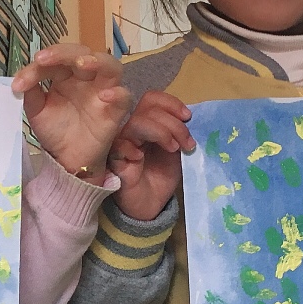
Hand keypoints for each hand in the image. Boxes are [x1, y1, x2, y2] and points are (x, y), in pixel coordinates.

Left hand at [12, 44, 131, 184]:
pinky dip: (117, 93)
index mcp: (65, 75)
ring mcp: (103, 91)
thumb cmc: (55, 130)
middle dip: (64, 53)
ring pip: (110, 66)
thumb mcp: (37, 110)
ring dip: (97, 61)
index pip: (56, 60)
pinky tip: (104, 96)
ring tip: (82, 63)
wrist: (67, 158)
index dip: (39, 66)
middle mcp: (86, 78)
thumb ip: (31, 93)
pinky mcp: (116, 110)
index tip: (20, 82)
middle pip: (83, 53)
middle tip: (44, 59)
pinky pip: (124, 96)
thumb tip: (20, 81)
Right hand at [108, 91, 194, 221]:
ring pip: (137, 122)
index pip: (152, 99)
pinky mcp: (114, 160)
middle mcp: (133, 128)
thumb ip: (179, 133)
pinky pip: (119, 145)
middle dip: (174, 123)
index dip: (171, 103)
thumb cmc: (161, 176)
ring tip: (173, 149)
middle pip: (148, 108)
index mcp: (148, 122)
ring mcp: (122, 142)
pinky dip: (132, 148)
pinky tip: (140, 158)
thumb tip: (188, 118)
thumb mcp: (177, 151)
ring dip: (161, 132)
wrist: (150, 204)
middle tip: (187, 144)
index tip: (188, 117)